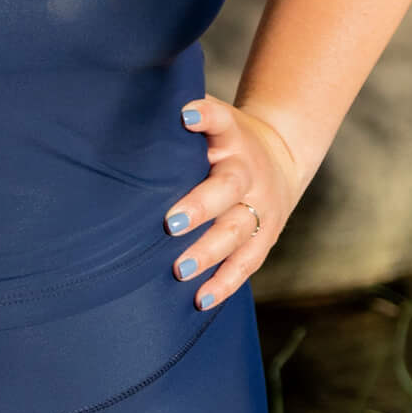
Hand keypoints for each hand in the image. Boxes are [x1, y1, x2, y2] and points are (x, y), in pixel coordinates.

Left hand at [164, 93, 302, 309]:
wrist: (280, 157)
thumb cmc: (226, 140)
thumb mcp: (213, 120)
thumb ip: (182, 118)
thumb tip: (130, 113)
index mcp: (232, 135)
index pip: (220, 119)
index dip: (205, 116)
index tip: (185, 116)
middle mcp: (248, 171)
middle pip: (228, 187)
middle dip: (201, 206)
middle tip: (170, 224)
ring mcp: (260, 207)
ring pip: (237, 232)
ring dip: (208, 252)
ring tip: (179, 269)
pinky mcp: (265, 237)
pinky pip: (246, 263)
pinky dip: (224, 283)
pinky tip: (200, 299)